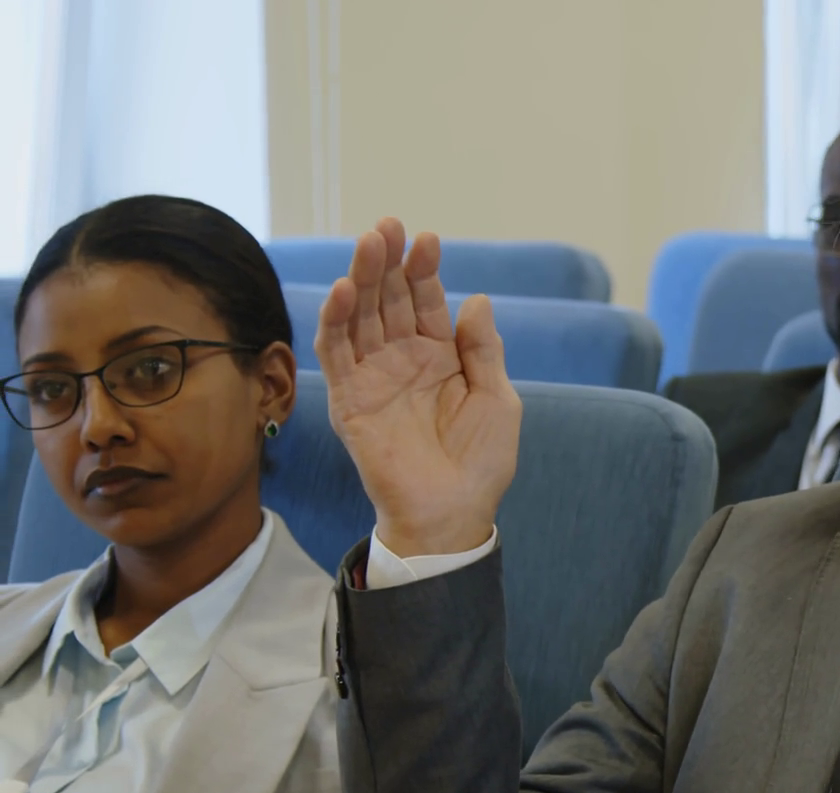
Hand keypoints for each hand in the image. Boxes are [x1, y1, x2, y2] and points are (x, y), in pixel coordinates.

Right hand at [315, 218, 520, 555]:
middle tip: (388, 226)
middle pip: (390, 300)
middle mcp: (402, 360)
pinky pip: (336, 355)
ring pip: (360, 317)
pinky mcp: (349, 401)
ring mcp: (373, 378)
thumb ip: (483, 350)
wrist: (453, 512)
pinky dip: (336, 322)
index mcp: (440, 356)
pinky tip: (346, 291)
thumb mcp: (496, 399)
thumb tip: (476, 299)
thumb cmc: (480, 462)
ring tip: (369, 244)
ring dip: (362, 279)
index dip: (425, 270)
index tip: (428, 238)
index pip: (426, 302)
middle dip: (388, 263)